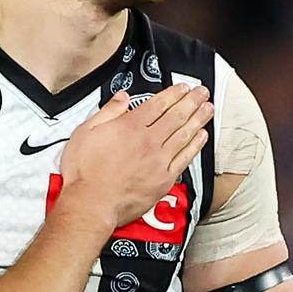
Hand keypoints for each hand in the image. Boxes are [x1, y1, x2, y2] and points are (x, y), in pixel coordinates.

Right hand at [58, 84, 211, 230]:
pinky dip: (196, 145)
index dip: (173, 93)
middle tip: (203, 93)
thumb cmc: (84, 172)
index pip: (158, 104)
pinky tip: (202, 136)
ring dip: (199, 119)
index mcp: (130, 127)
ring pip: (184, 134)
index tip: (183, 88)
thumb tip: (121, 98)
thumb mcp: (85, 132)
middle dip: (192, 101)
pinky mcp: (164, 179)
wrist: (91, 203)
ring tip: (208, 109)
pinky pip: (185, 158)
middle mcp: (148, 141)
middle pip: (176, 116)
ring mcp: (159, 161)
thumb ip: (107, 112)